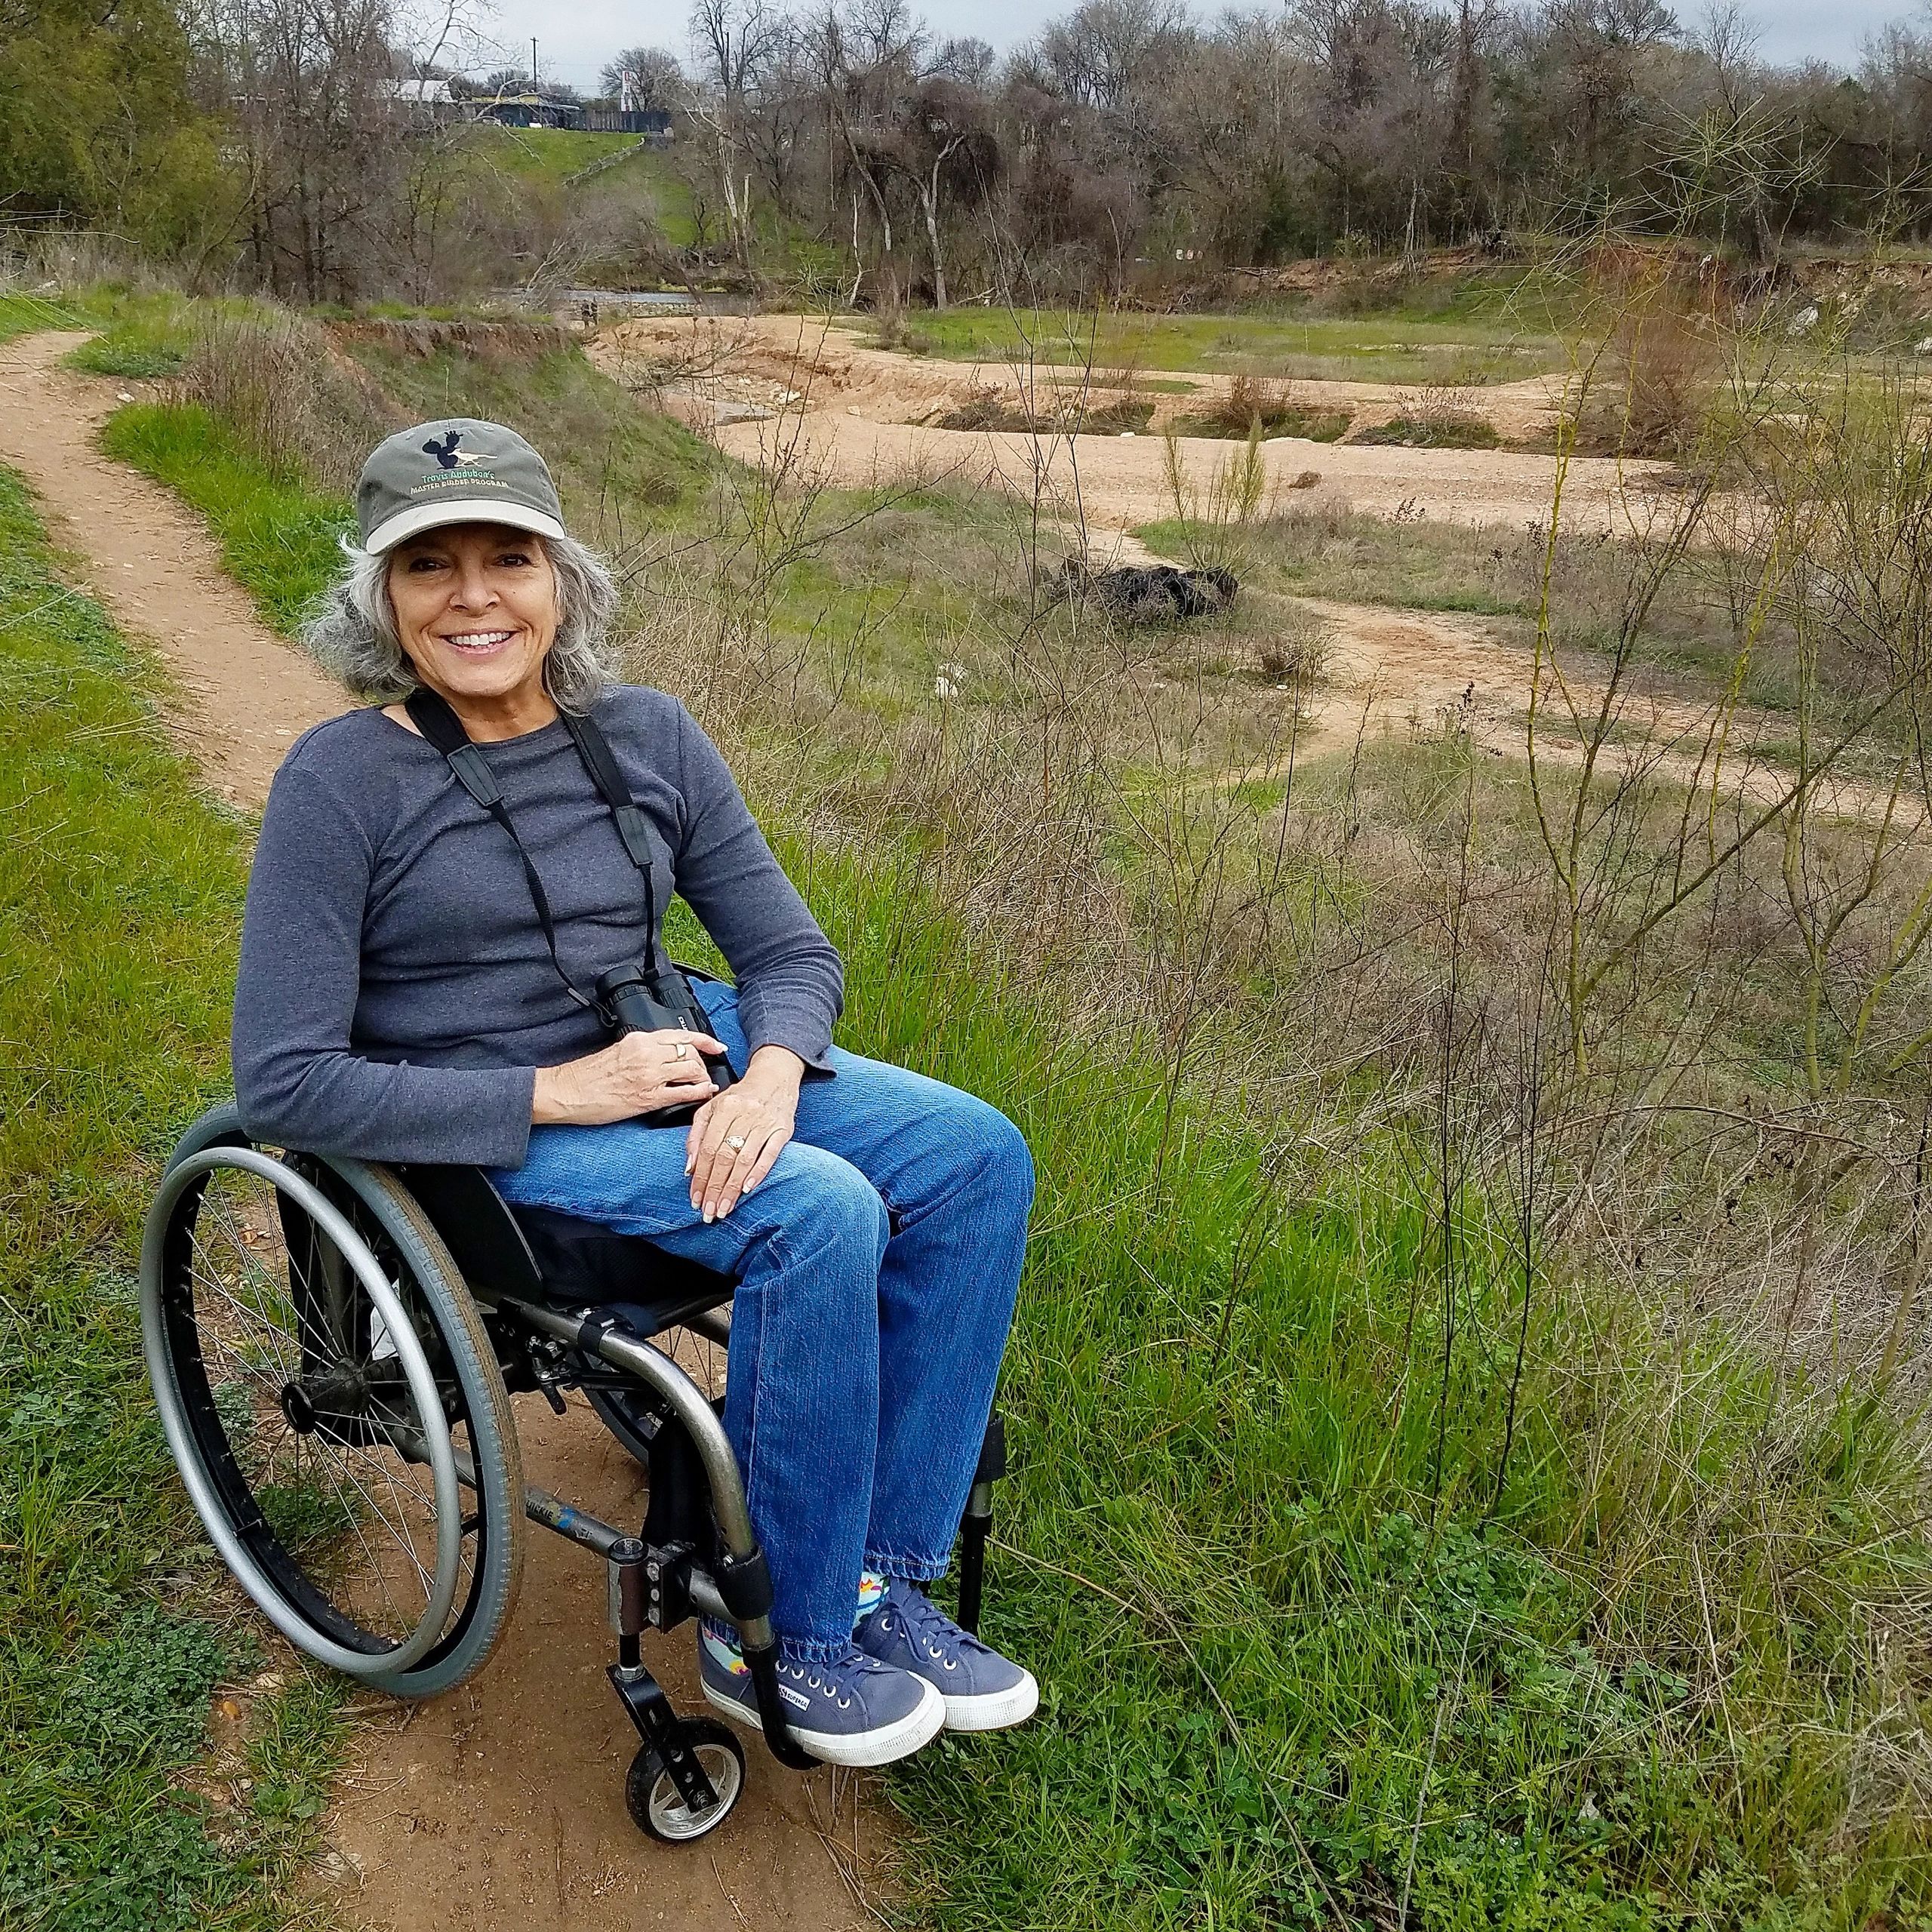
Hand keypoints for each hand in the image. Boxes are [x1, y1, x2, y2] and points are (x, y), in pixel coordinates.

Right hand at [532, 1027, 729, 1126]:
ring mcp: (648, 1076)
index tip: (717, 1046)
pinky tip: (702, 1095)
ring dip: (703, 1079)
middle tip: (705, 1073)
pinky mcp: (647, 1098)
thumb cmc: (588, 1075)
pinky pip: (683, 1094)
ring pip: (691, 1071)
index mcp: (639, 1039)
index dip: (705, 1041)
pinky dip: (698, 1094)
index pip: (681, 1035)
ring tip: (704, 1085)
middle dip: (703, 1064)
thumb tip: (664, 1055)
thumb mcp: (618, 1050)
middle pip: (690, 1053)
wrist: (567, 1092)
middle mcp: (646, 1054)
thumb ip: (642, 1049)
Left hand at [685, 1046, 803, 1221]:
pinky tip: (747, 1189)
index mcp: (724, 1109)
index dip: (700, 1176)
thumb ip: (697, 1135)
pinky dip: (758, 1172)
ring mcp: (765, 1122)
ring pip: (745, 1159)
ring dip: (732, 1187)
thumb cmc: (740, 1096)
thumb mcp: (712, 1107)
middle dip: (714, 1187)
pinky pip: (770, 1154)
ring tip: (724, 1207)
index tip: (695, 1198)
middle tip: (708, 1211)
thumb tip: (689, 1168)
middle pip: (724, 1157)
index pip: (707, 1149)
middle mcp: (743, 1114)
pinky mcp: (783, 1129)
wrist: (775, 1077)